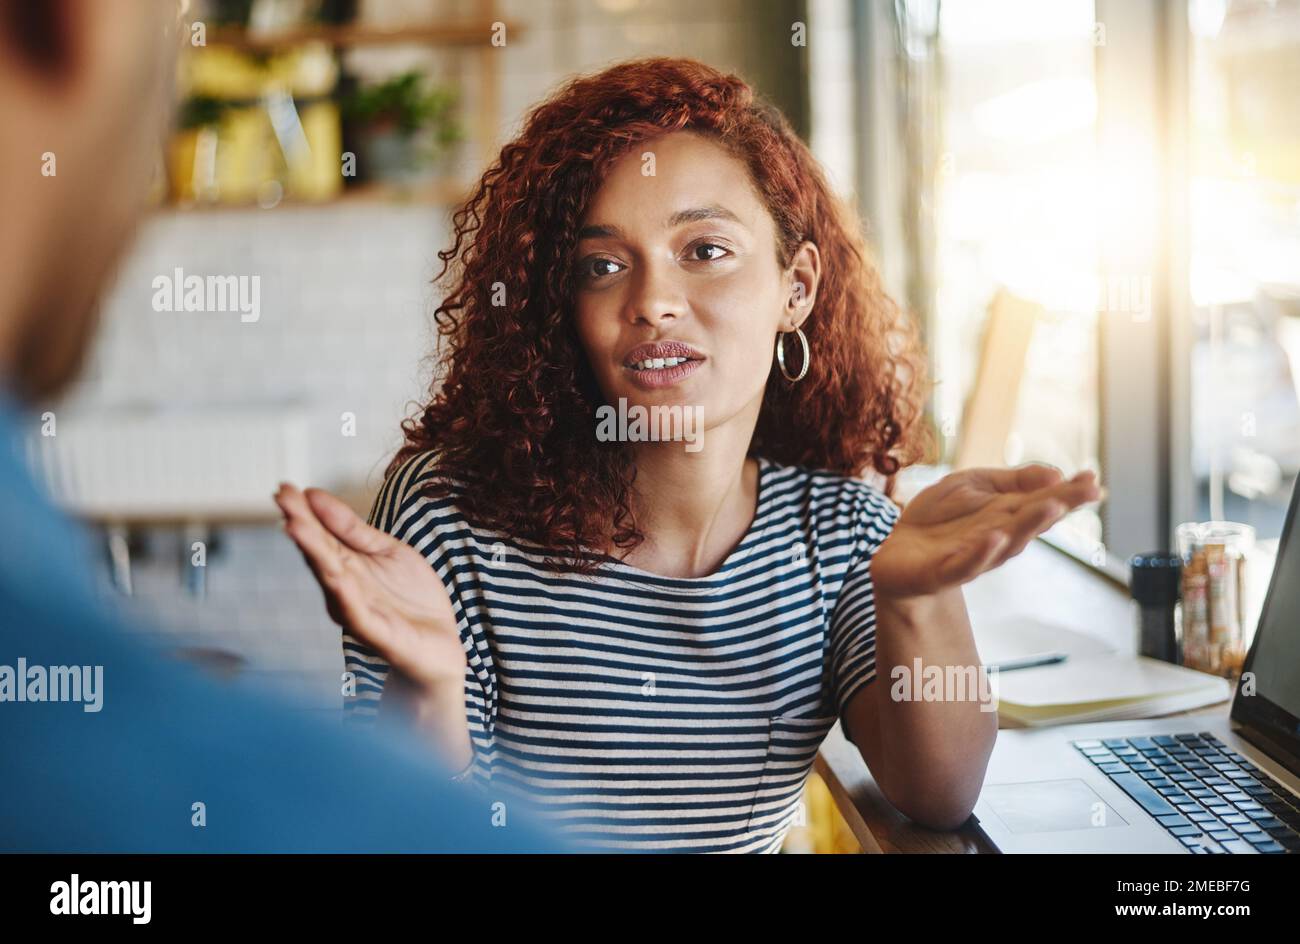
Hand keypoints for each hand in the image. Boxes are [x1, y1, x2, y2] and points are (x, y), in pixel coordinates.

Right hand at [274, 483, 466, 690]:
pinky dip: (344, 594)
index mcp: (346, 567)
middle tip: (281, 496)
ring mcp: (357, 611)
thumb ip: (353, 528)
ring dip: (313, 553)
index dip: (303, 512)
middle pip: (319, 554)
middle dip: (301, 524)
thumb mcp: (387, 550)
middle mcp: (344, 589)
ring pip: (331, 579)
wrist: (440, 645)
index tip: (285, 486)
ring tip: (295, 525)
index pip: (321, 536)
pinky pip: (357, 612)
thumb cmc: (411, 600)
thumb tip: (315, 495)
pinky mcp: (377, 634)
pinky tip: (335, 576)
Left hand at [872, 465, 1102, 598]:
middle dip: (1060, 507)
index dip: (1069, 493)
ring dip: (1029, 526)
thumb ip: (1012, 481)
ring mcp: (972, 556)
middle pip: (1032, 522)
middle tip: (1088, 492)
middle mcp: (998, 538)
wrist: (895, 550)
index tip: (1094, 480)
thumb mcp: (973, 485)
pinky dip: (981, 554)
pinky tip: (995, 538)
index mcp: (1007, 515)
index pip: (1043, 502)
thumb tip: (1056, 474)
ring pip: (1006, 544)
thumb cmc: (938, 519)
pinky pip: (964, 564)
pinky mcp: (942, 572)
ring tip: (1051, 508)